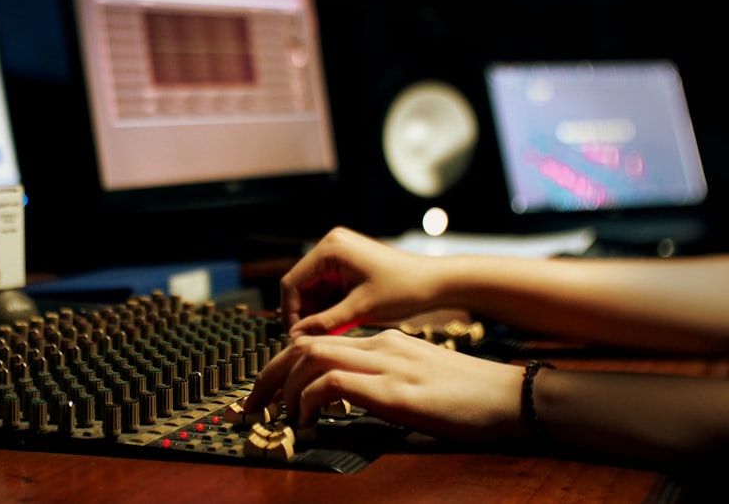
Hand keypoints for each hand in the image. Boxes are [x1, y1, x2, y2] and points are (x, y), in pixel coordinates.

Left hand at [243, 329, 525, 439]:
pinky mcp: (394, 391)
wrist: (510, 396)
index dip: (285, 363)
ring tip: (277, 417)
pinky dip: (309, 401)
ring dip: (283, 388)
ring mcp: (386, 364)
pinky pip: (332, 383)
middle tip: (252, 404)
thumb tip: (348, 396)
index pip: (319, 339)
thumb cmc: (469, 395)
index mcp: (383, 341)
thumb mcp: (416, 379)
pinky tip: (307, 422)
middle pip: (304, 344)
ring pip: (310, 358)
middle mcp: (379, 344)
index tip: (270, 390)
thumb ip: (382, 379)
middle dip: (269, 373)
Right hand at [280, 226, 442, 335]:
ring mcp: (339, 254)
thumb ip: (325, 323)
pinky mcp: (347, 265)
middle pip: (300, 286)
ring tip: (327, 336)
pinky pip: (327, 289)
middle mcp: (331, 245)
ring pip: (313, 290)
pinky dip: (329, 308)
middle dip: (304, 314)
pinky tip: (337, 326)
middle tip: (309, 341)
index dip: (290, 313)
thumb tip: (295, 337)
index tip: (296, 338)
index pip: (292, 283)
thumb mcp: (361, 309)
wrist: (435, 283)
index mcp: (330, 248)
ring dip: (317, 313)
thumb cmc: (404, 289)